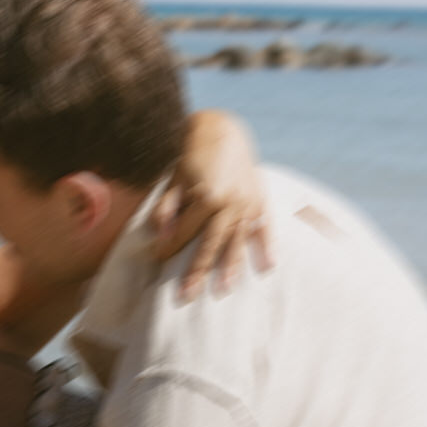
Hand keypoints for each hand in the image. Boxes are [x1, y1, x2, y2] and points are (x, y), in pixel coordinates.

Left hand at [151, 110, 273, 298]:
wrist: (221, 130)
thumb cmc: (191, 156)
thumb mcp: (174, 179)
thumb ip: (167, 208)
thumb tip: (161, 237)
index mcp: (206, 197)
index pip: (184, 233)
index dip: (168, 248)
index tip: (157, 261)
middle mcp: (230, 203)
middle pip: (210, 245)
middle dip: (197, 272)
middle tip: (186, 295)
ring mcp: (247, 203)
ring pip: (237, 241)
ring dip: (231, 267)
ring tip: (224, 290)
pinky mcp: (260, 199)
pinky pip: (264, 227)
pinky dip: (267, 246)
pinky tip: (269, 266)